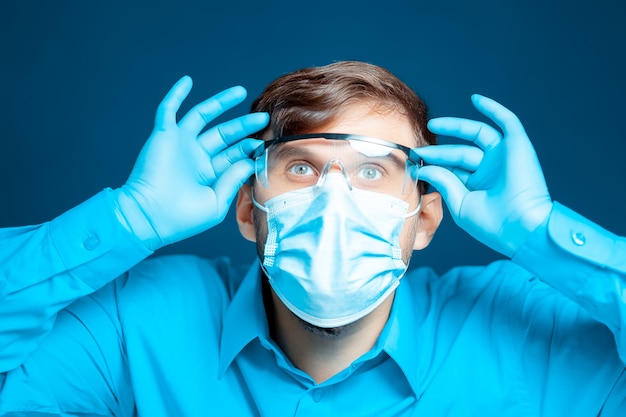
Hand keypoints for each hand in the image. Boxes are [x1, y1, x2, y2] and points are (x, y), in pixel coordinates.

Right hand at [114, 76, 268, 249]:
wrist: (150, 216)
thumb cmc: (182, 217)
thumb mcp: (215, 202)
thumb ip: (232, 180)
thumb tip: (248, 160)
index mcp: (210, 174)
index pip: (234, 155)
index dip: (249, 147)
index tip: (263, 143)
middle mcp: (196, 157)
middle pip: (225, 134)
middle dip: (244, 126)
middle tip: (263, 119)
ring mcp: (180, 144)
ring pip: (203, 116)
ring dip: (220, 103)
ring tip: (240, 91)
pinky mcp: (164, 136)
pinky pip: (168, 110)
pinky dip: (176, 95)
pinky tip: (187, 81)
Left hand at [414, 94, 552, 257]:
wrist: (521, 226)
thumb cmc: (492, 223)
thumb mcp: (460, 203)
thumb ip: (443, 181)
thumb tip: (424, 166)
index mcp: (478, 187)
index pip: (452, 169)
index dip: (434, 163)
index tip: (415, 161)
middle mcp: (490, 170)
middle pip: (460, 153)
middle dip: (439, 151)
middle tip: (419, 148)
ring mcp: (503, 157)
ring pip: (477, 135)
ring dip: (456, 126)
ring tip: (433, 124)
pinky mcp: (518, 146)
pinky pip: (507, 122)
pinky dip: (493, 109)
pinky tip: (475, 100)